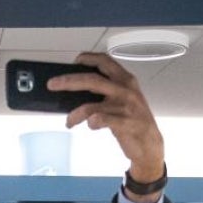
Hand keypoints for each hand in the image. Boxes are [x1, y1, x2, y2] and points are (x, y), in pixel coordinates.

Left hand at [47, 53, 164, 195]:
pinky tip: (89, 125)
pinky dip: (91, 122)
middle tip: (53, 85)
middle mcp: (125, 90)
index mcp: (125, 80)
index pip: (105, 61)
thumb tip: (78, 89)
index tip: (75, 60)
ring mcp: (124, 107)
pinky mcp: (124, 123)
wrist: (150, 144)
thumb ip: (106, 91)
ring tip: (69, 121)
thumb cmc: (134, 121)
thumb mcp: (124, 100)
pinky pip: (101, 120)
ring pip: (91, 105)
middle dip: (68, 81)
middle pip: (91, 80)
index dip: (88, 58)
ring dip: (75, 114)